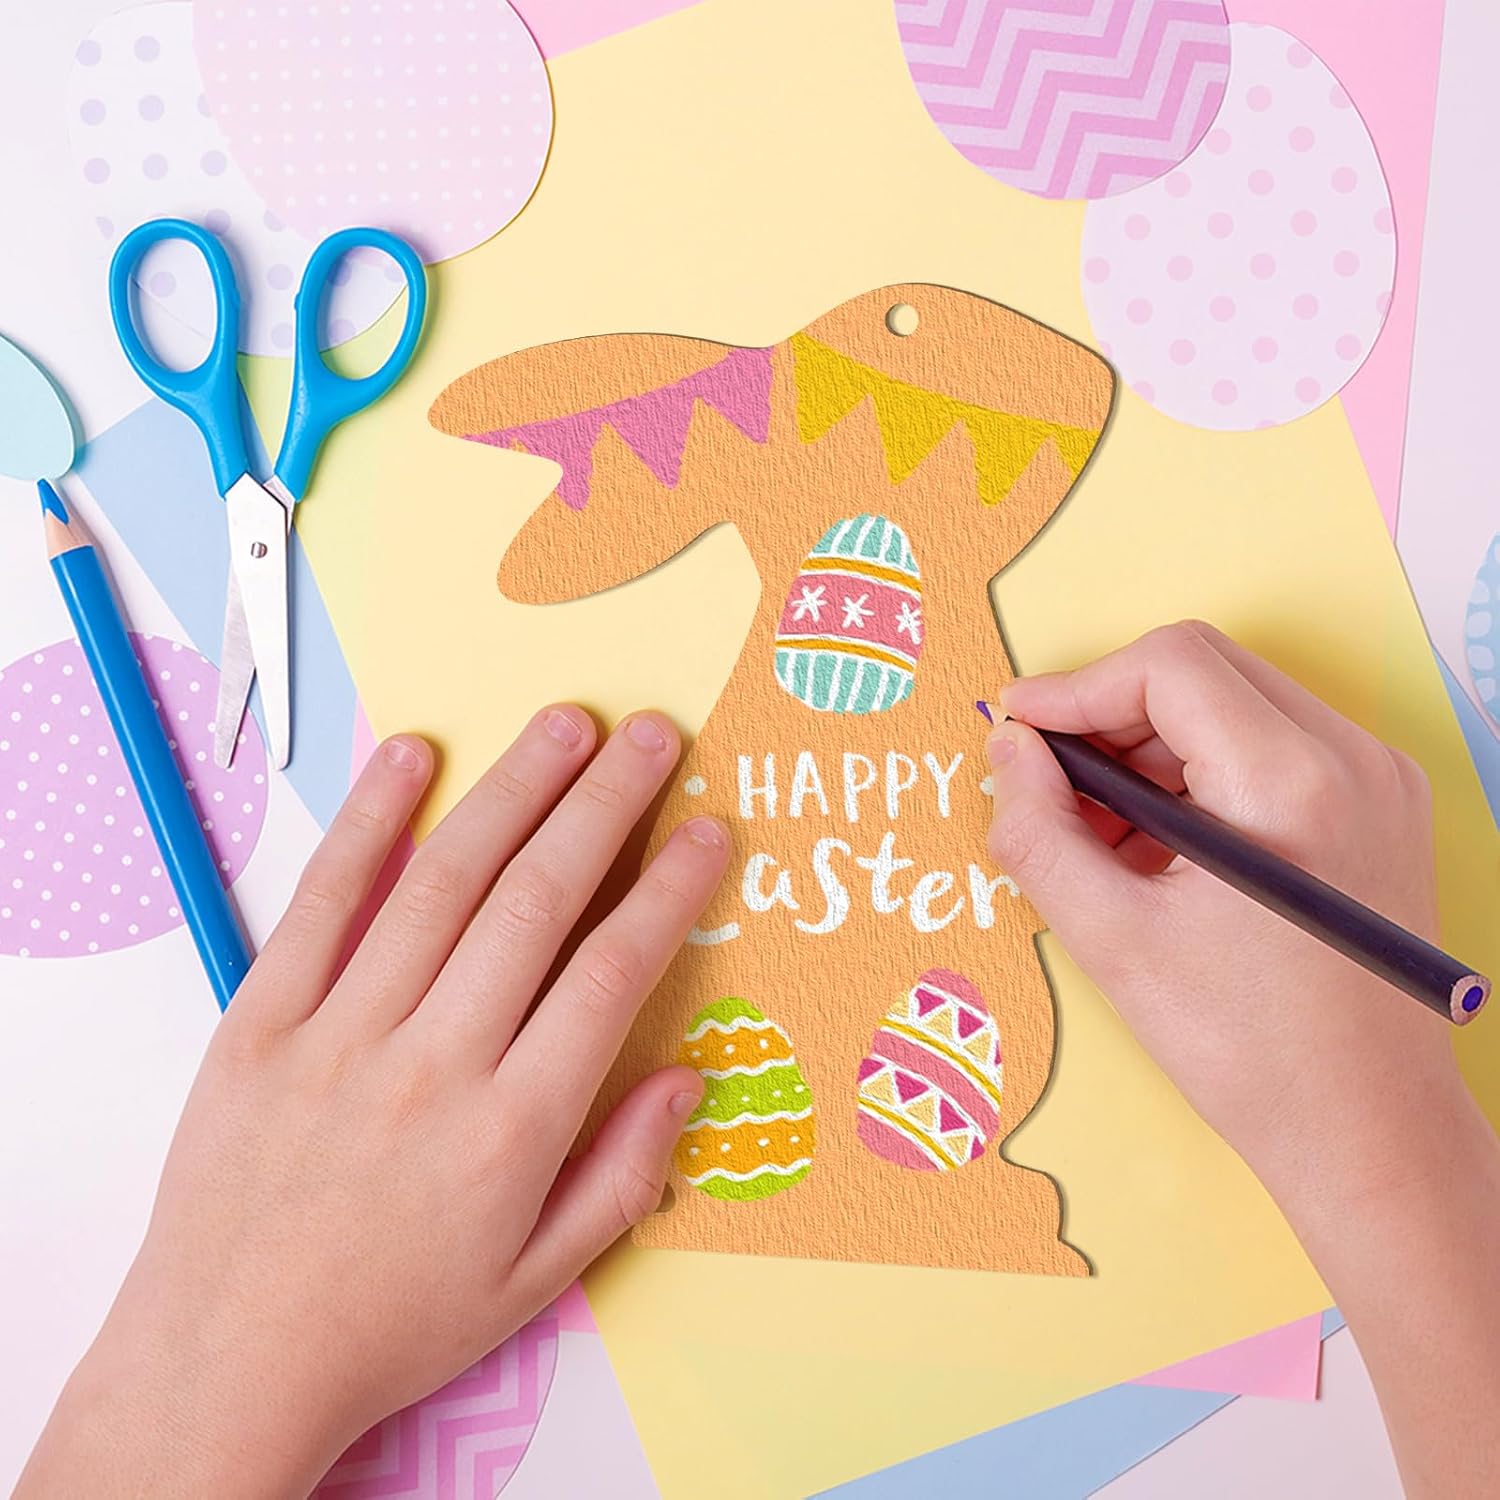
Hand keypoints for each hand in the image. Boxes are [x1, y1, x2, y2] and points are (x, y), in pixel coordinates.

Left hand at [18, 707, 727, 1499]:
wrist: (228, 1361)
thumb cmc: (393, 1324)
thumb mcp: (534, 1281)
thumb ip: (623, 1177)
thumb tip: (686, 1075)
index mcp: (512, 1130)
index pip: (612, 973)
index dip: (670, 889)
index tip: (708, 831)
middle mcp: (434, 1064)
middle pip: (538, 902)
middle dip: (608, 805)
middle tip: (655, 736)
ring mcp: (340, 1034)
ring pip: (444, 883)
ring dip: (514, 790)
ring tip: (568, 724)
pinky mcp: (260, 1020)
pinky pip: (323, 901)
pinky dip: (370, 820)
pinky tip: (415, 755)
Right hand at [986, 622, 1499, 1499]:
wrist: (1371, 1132)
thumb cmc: (1250, 1052)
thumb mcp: (1115, 941)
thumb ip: (1040, 831)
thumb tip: (1009, 752)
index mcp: (1291, 782)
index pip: (1169, 665)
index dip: (1077, 688)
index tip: (1019, 732)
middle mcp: (1352, 760)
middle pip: (1203, 672)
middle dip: (1110, 715)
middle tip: (1048, 781)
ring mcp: (1378, 782)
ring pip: (1235, 705)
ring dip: (1151, 748)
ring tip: (1097, 830)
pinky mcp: (1380, 810)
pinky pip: (1271, 748)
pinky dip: (1199, 774)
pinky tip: (1155, 845)